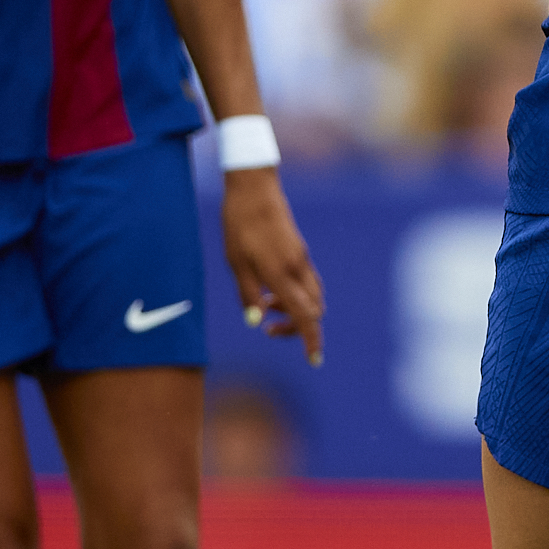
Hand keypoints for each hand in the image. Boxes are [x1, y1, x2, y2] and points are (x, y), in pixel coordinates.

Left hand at [221, 168, 324, 367]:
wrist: (254, 188)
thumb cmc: (239, 224)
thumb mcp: (235, 261)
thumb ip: (247, 293)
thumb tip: (255, 322)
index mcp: (281, 272)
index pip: (305, 315)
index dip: (311, 340)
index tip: (313, 360)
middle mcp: (298, 268)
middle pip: (313, 310)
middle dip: (298, 328)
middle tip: (268, 330)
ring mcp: (301, 259)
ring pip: (312, 297)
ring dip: (295, 311)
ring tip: (264, 307)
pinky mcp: (300, 252)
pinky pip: (306, 282)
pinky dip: (294, 295)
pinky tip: (270, 290)